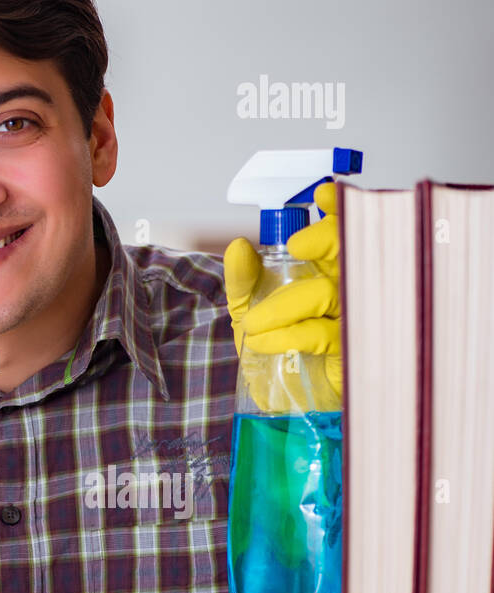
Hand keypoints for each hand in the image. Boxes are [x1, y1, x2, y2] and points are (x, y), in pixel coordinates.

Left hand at [224, 182, 341, 412]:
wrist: (281, 397)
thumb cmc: (276, 346)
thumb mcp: (249, 308)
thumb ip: (242, 279)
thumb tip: (238, 246)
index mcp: (328, 271)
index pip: (343, 231)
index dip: (339, 209)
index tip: (323, 195)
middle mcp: (348, 289)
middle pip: (353, 251)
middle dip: (329, 238)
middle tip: (298, 245)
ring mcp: (354, 320)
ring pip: (332, 292)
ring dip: (285, 303)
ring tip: (252, 323)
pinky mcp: (352, 353)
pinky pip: (323, 334)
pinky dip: (287, 333)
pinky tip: (262, 339)